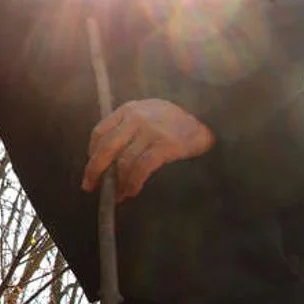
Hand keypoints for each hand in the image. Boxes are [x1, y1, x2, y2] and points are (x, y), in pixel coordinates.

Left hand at [83, 98, 214, 201]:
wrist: (214, 117)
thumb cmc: (180, 121)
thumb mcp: (151, 113)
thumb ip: (130, 127)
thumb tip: (108, 157)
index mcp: (129, 109)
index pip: (100, 131)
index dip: (92, 153)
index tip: (91, 168)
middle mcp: (137, 116)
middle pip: (106, 147)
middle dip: (94, 169)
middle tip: (88, 186)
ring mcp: (152, 130)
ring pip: (123, 161)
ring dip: (117, 182)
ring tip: (117, 195)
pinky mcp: (167, 144)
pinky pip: (141, 167)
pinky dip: (133, 182)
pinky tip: (131, 192)